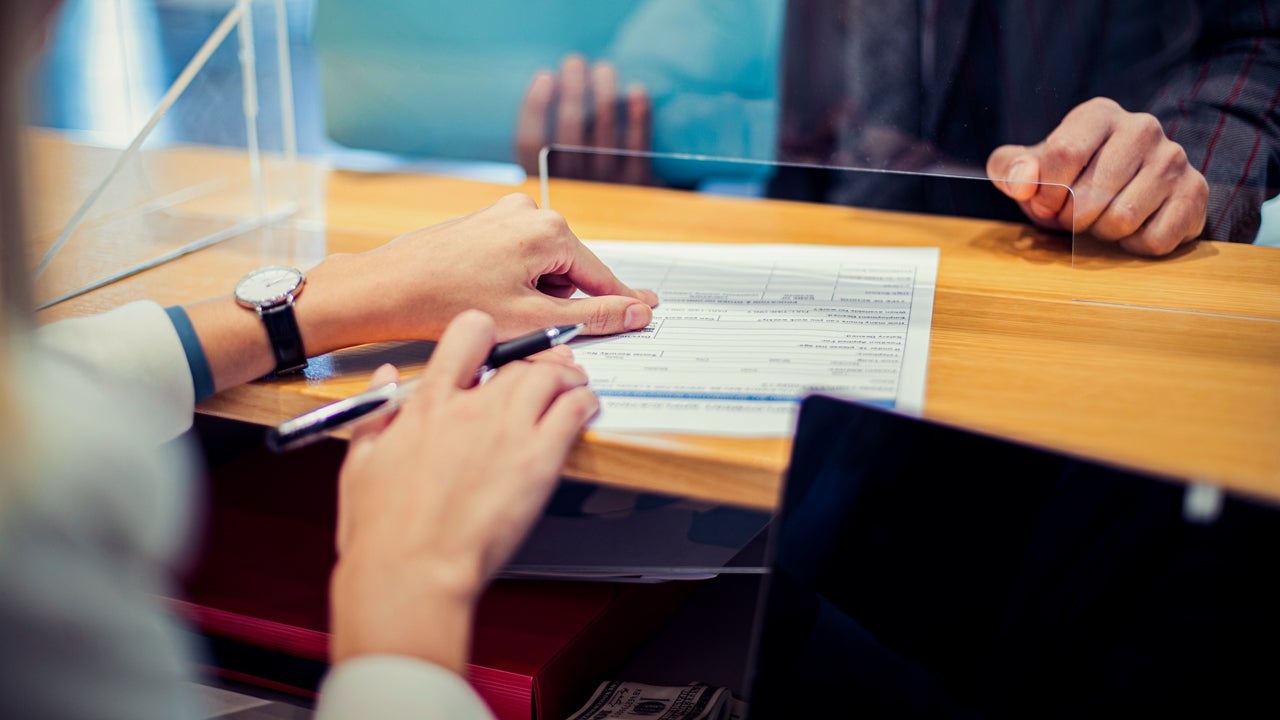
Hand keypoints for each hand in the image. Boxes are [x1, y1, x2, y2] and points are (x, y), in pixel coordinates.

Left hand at [185, 194, 654, 391]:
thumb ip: (592, 317)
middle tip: (534, 327)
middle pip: (572, 270)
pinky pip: (519, 257)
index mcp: (549, 230)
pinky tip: (488, 299)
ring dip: (536, 294)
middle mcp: (529, 212)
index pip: (601, 276)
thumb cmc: (448, 302)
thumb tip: (633, 312)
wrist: (386, 289)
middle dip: (563, 301)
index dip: (621, 302)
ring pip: (545, 266)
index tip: (647, 312)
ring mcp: (504, 214)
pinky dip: (515, 281)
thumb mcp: (530, 320)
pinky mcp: (484, 223)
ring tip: (501, 313)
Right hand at [328, 310, 597, 671]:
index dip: (486, 334)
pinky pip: (574, 411)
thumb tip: (388, 377)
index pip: (468, 335)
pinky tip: (585, 409)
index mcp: (428, 404)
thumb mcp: (361, 460)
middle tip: (546, 371)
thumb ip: (379, 411)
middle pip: (520, 360)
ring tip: (571, 386)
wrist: (411, 573)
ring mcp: (509, 431)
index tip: (494, 347)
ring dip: (566, 377)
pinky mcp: (538, 461)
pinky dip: (585, 403)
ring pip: (553, 377)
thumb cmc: (383, 530)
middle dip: (537, 362)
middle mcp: (472, 408)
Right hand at [516, 53, 652, 183]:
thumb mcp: (555, 173)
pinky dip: (639, 117)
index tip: (544, 75)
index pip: (530, 144)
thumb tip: (546, 81)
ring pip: (603, 133)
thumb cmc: (583, 182)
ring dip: (604, 93)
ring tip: (604, 69)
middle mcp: (573, 188)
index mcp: (545, 183)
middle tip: (575, 61)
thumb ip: (547, 142)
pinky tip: (637, 91)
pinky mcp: (637, 187)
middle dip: (572, 89)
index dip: (535, 107)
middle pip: (569, 131)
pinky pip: (637, 147)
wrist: (624, 223)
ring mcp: (606, 189)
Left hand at [987, 97, 1207, 256]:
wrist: (1120, 194)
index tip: (1045, 202)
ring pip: (1123, 219)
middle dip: (1071, 218)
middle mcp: (1142, 127)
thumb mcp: (1028, 171)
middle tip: (1074, 217)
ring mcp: (1174, 159)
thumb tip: (1023, 181)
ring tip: (1101, 220)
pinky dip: (1134, 246)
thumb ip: (1010, 169)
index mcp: (1098, 114)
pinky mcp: (1195, 193)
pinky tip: (1132, 229)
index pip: (1063, 154)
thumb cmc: (1067, 181)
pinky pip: (1155, 240)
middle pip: (1090, 194)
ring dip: (1102, 233)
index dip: (1046, 193)